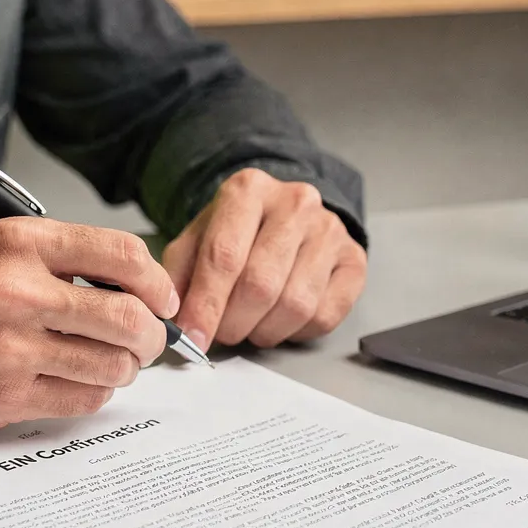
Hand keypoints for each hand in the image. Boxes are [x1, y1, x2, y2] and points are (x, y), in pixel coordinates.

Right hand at [0, 217, 177, 428]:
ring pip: (111, 366)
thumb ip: (61, 260)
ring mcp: (9, 349)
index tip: (164, 297)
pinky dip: (92, 392)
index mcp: (18, 244)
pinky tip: (77, 380)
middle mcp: (15, 292)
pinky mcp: (2, 395)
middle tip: (149, 339)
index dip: (158, 281)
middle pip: (127, 318)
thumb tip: (136, 288)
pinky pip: (80, 400)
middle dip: (152, 334)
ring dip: (123, 367)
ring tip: (110, 360)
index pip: (121, 255)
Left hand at [163, 168, 366, 351]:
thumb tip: (174, 320)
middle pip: (260, 283)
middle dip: (233, 322)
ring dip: (264, 330)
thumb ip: (179, 276)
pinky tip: (280, 319)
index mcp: (249, 190)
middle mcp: (295, 203)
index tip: (193, 338)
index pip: (224, 255)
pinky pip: (325, 315)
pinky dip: (296, 331)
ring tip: (249, 325)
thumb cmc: (237, 232)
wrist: (287, 216)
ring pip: (295, 304)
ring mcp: (330, 229)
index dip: (206, 305)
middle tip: (221, 334)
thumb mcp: (196, 240)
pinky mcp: (354, 259)